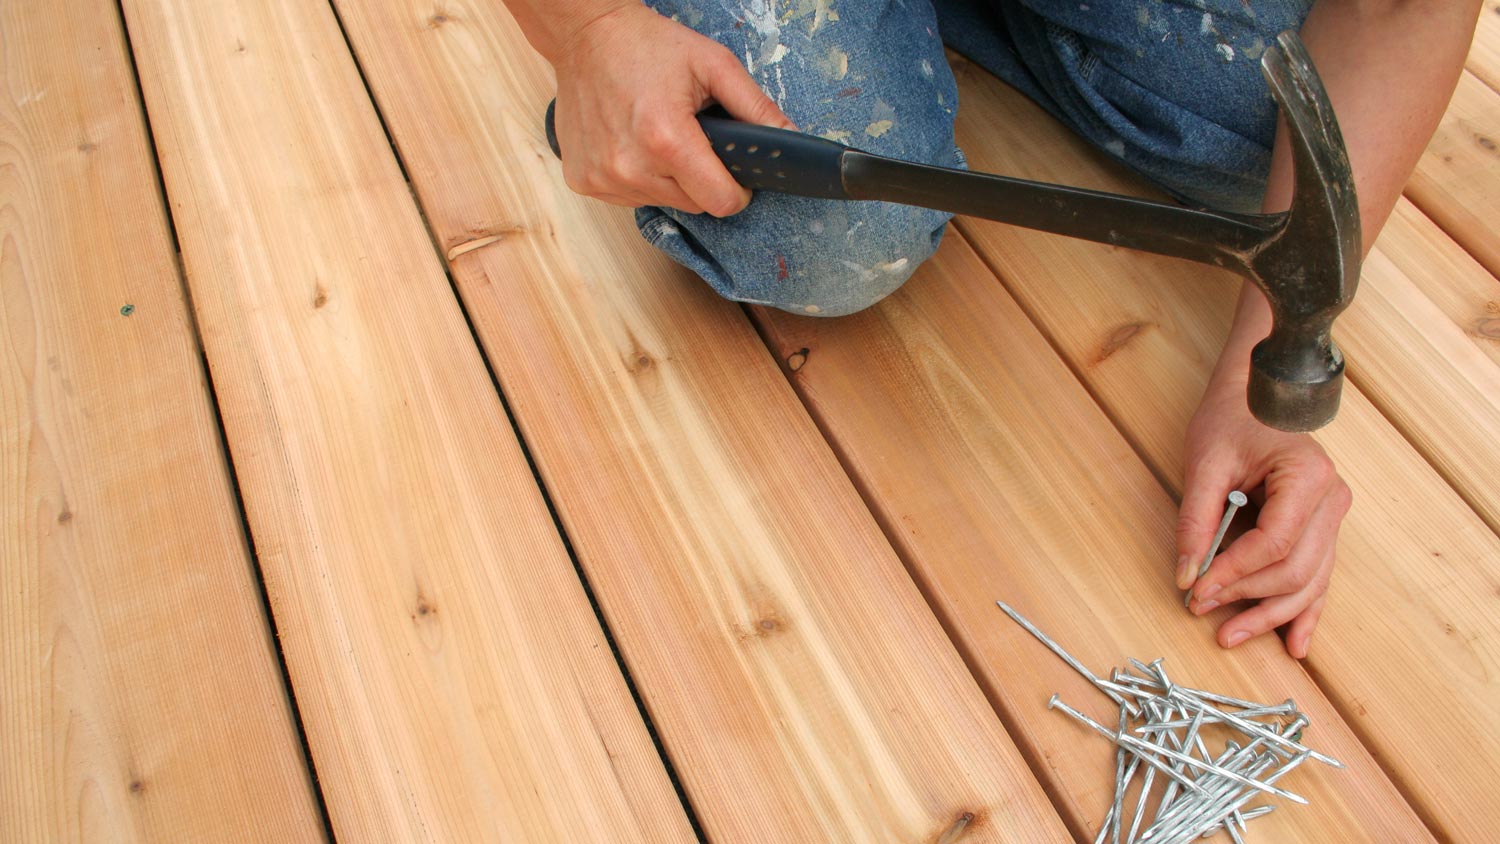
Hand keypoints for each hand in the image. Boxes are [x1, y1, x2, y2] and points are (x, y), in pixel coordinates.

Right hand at [551, 3, 794, 215]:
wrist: (586, 36)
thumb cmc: (648, 45)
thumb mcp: (714, 66)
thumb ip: (756, 108)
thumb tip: (790, 140)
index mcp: (666, 138)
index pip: (720, 202)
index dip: (737, 191)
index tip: (735, 175)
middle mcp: (630, 166)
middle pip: (694, 204)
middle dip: (702, 179)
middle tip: (692, 138)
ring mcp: (604, 177)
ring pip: (663, 202)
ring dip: (670, 179)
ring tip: (658, 135)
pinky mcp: (585, 180)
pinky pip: (631, 197)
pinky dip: (640, 177)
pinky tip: (633, 143)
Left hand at [1174, 379, 1351, 658]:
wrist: (1259, 395)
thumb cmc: (1233, 419)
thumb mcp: (1205, 463)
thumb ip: (1196, 520)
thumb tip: (1187, 576)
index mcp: (1308, 477)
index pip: (1275, 543)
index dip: (1235, 573)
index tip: (1198, 591)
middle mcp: (1331, 500)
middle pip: (1296, 570)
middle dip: (1249, 599)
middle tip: (1204, 612)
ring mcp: (1332, 517)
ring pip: (1310, 581)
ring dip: (1271, 615)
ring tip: (1232, 636)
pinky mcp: (1322, 528)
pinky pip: (1318, 577)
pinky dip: (1305, 611)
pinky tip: (1294, 644)